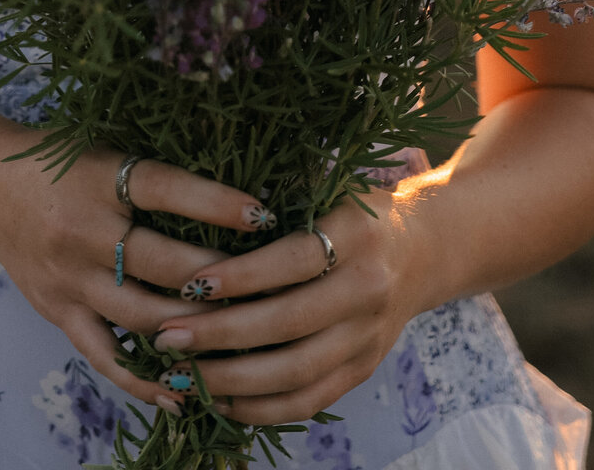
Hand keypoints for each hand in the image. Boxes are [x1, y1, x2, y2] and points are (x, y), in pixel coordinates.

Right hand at [0, 143, 271, 411]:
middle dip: (219, 279)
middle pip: (161, 263)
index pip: (166, 188)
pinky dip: (146, 379)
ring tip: (244, 337)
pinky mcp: (60, 313)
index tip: (263, 214)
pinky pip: (107, 355)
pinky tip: (185, 393)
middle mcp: (84, 230)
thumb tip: (235, 189)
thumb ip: (158, 170)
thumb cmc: (61, 160)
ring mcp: (71, 279)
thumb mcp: (106, 147)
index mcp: (101, 177)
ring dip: (196, 329)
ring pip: (142, 315)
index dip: (216, 202)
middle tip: (269, 287)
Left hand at [150, 188, 426, 425]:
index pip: (293, 261)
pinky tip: (218, 399)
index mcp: (357, 236)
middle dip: (221, 335)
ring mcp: (368, 338)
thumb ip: (282, 195)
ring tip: (180, 374)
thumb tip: (204, 205)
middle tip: (168, 336)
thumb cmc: (356, 210)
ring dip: (232, 380)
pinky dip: (260, 407)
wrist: (425, 250)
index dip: (241, 276)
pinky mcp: (363, 370)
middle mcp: (368, 290)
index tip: (191, 284)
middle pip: (289, 324)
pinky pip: (308, 400)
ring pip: (296, 373)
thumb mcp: (330, 185)